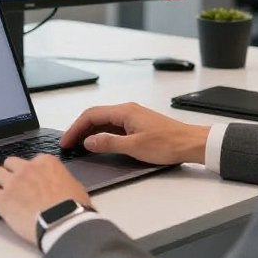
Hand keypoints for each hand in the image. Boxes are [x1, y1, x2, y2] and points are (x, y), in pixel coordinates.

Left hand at [0, 155, 90, 244]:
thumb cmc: (74, 208)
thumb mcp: (75, 186)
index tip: (30, 181)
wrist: (63, 222)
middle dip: (10, 172)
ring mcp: (13, 182)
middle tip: (12, 184)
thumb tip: (60, 184)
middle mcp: (27, 168)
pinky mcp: (3, 199)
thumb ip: (62, 179)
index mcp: (46, 162)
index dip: (30, 172)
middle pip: (10, 163)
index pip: (32, 161)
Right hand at [60, 103, 209, 166]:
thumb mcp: (134, 147)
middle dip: (79, 129)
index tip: (66, 141)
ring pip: (104, 122)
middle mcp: (127, 110)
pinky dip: (101, 134)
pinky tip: (98, 144)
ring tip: (78, 146)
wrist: (191, 143)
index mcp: (124, 111)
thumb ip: (108, 143)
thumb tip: (88, 141)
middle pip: (95, 116)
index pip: (91, 115)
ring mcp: (132, 117)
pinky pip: (113, 126)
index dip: (75, 128)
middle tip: (68, 144)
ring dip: (89, 132)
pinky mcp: (137, 125)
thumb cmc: (168, 143)